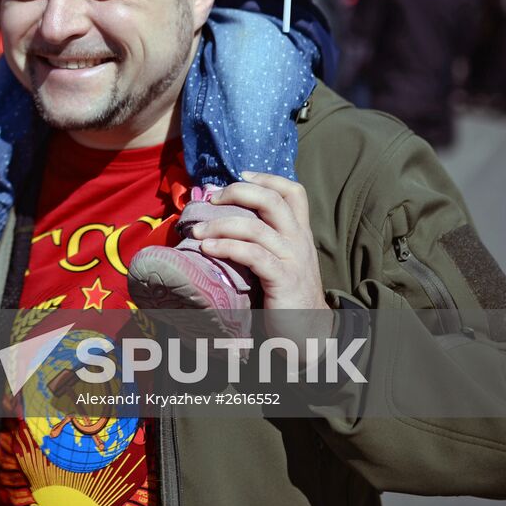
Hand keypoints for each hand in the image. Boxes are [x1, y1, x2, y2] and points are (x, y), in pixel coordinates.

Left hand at [189, 171, 334, 351]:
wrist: (309, 331)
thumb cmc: (287, 293)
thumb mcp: (282, 260)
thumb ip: (267, 239)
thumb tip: (229, 218)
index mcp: (299, 233)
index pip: (294, 192)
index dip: (267, 177)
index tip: (240, 173)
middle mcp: (299, 241)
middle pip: (272, 200)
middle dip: (238, 192)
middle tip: (212, 197)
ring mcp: (293, 260)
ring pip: (255, 228)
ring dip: (220, 224)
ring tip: (197, 231)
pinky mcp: (283, 280)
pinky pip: (253, 255)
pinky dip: (226, 247)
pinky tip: (207, 249)